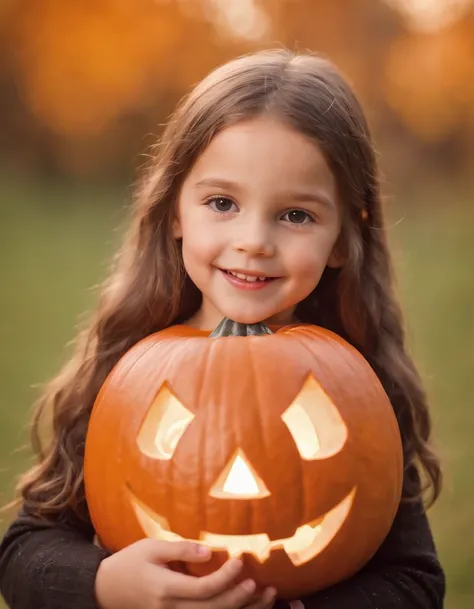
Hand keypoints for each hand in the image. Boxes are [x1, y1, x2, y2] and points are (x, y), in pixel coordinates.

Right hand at [94, 538, 275, 608]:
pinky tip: (245, 607)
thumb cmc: (130, 562)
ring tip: (266, 598)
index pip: (205, 589)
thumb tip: (210, 551)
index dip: (227, 577)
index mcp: (166, 589)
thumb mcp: (151, 548)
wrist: (105, 590)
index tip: (241, 560)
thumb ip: (181, 549)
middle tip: (262, 584)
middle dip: (241, 599)